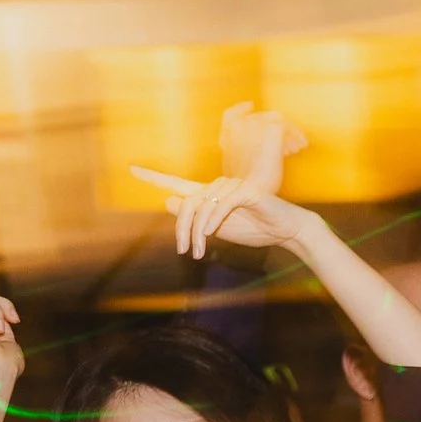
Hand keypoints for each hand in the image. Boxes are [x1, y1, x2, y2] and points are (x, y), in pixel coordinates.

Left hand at [131, 101, 315, 259]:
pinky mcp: (246, 191)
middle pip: (186, 202)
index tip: (132, 170)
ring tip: (198, 251)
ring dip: (196, 231)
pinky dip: (213, 220)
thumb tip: (169, 203)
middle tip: (182, 251)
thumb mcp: (219, 229)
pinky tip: (210, 233)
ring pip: (201, 206)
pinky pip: (221, 205)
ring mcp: (232, 186)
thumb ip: (196, 218)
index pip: (178, 184)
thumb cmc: (257, 230)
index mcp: (210, 195)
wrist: (287, 230)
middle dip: (181, 228)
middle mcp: (218, 186)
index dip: (154, 177)